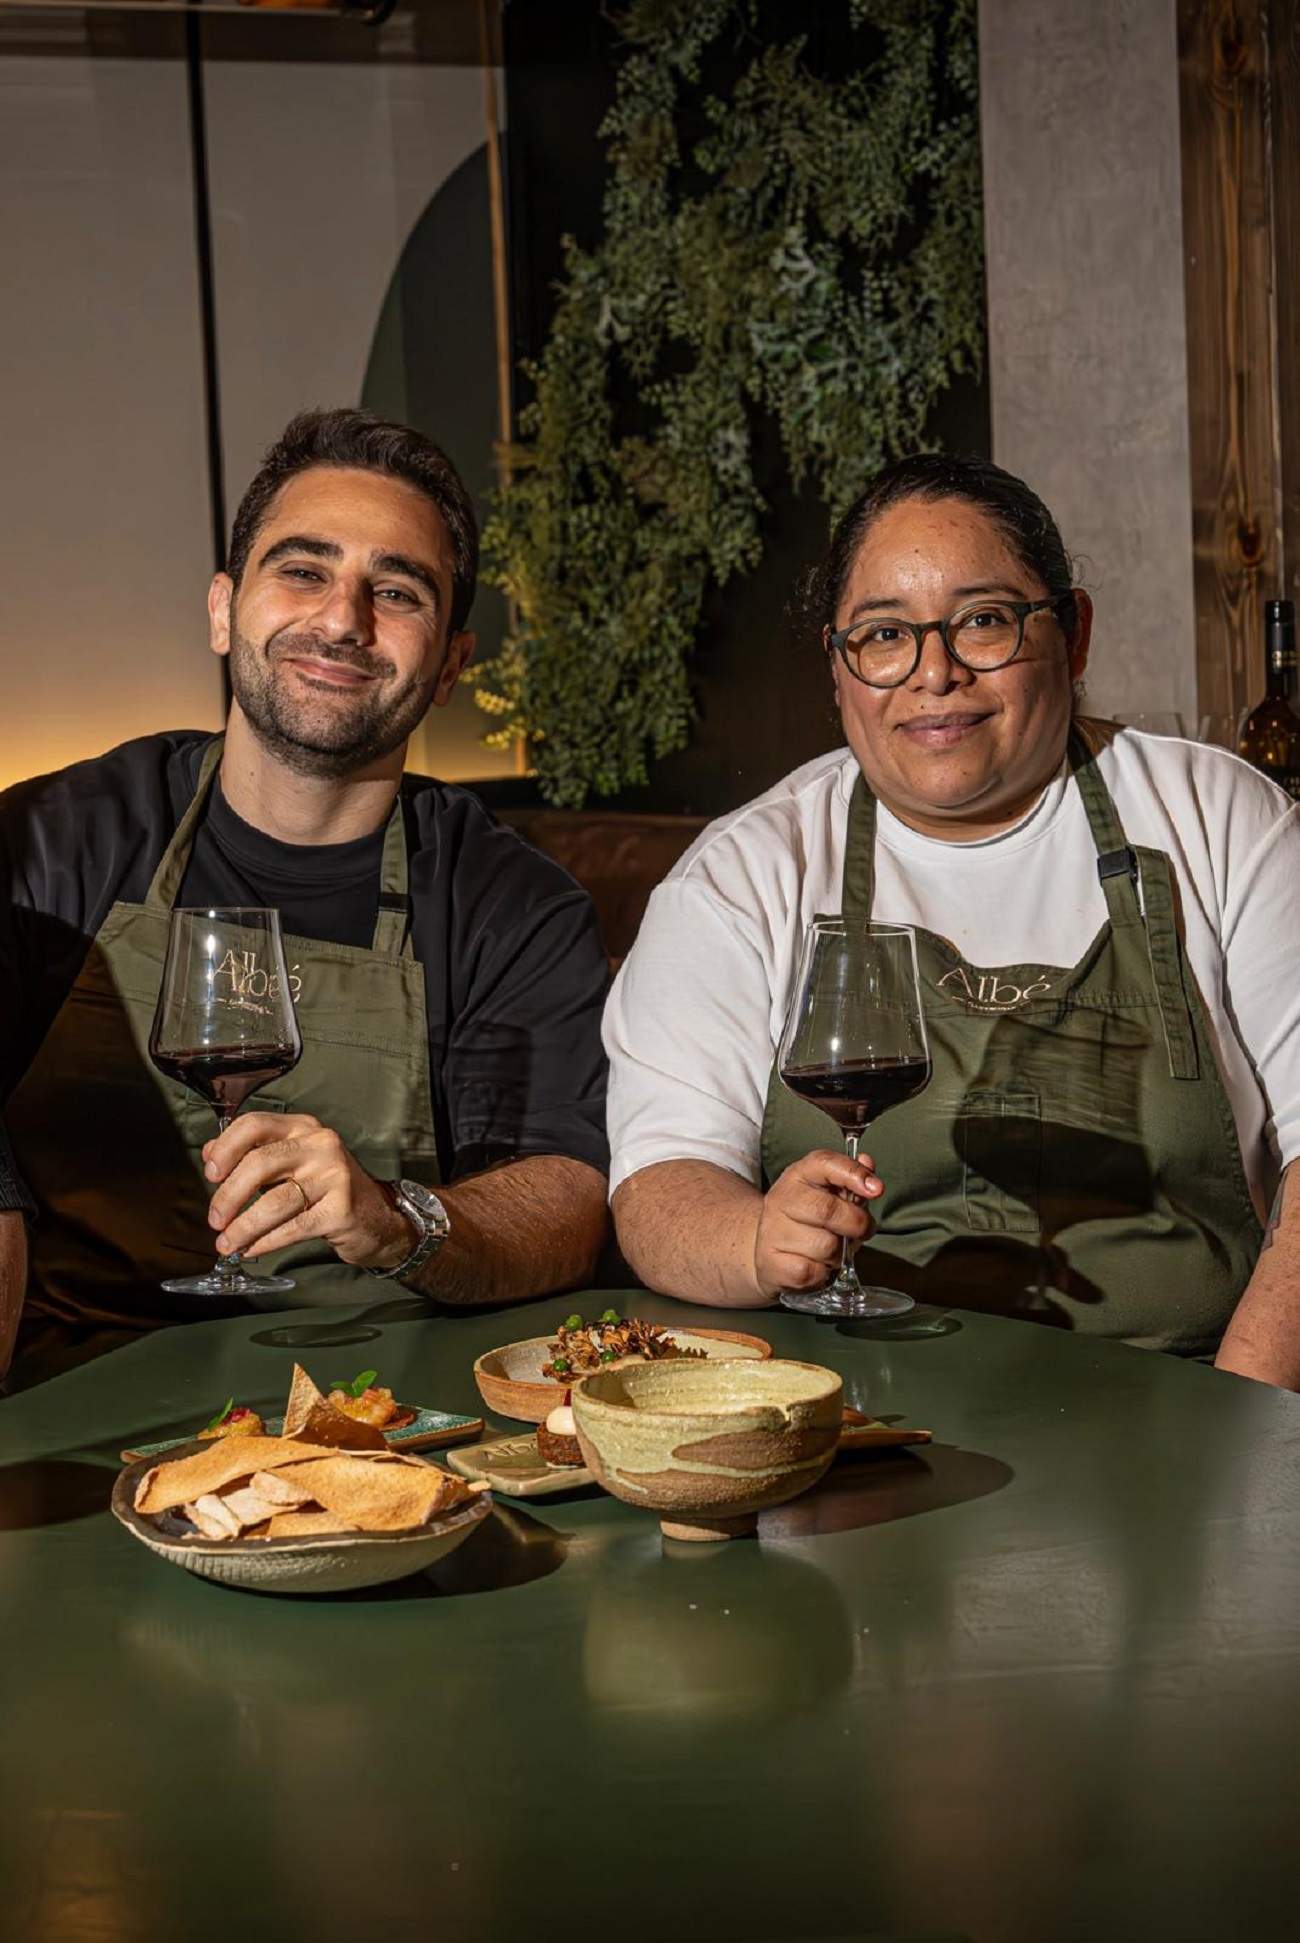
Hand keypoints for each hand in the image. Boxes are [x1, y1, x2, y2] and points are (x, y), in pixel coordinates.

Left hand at [202, 1112, 411, 1270]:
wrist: (378, 1216)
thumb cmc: (326, 1188)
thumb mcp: (291, 1163)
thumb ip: (252, 1154)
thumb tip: (211, 1155)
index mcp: (303, 1127)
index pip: (255, 1124)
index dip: (226, 1148)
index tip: (210, 1175)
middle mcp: (320, 1145)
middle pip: (260, 1163)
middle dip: (229, 1195)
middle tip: (215, 1220)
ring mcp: (334, 1176)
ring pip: (274, 1201)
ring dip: (243, 1226)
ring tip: (227, 1244)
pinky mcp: (341, 1210)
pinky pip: (293, 1228)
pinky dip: (266, 1241)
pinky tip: (252, 1249)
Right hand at [752, 1148, 881, 1299]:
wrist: (769, 1252)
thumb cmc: (809, 1221)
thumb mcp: (830, 1194)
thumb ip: (852, 1180)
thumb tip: (867, 1162)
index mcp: (798, 1175)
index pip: (824, 1163)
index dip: (853, 1173)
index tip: (876, 1189)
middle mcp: (781, 1199)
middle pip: (829, 1210)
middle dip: (856, 1224)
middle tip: (861, 1231)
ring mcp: (773, 1231)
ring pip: (825, 1246)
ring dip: (839, 1254)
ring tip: (831, 1250)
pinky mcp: (772, 1263)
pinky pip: (813, 1272)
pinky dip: (823, 1273)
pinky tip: (816, 1266)